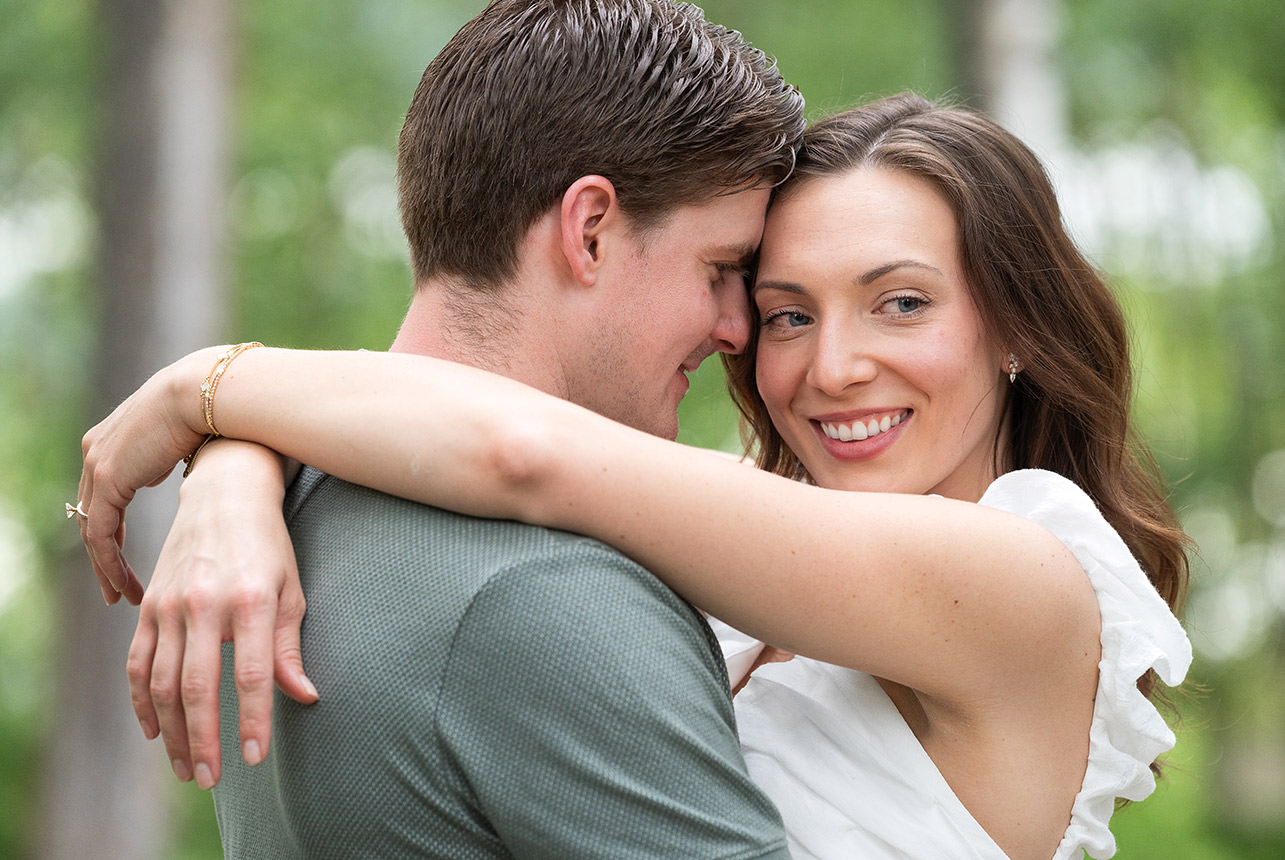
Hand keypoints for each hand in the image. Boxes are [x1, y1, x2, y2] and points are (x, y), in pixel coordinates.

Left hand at [77, 348, 217, 604]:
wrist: (208, 389)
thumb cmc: (217, 409)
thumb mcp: (190, 436)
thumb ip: (178, 455)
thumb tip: (186, 467)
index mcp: (114, 439)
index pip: (104, 496)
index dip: (115, 532)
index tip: (127, 559)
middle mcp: (97, 449)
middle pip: (93, 515)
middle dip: (106, 556)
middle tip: (119, 587)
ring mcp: (98, 463)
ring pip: (92, 530)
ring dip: (107, 568)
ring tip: (123, 597)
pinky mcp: (108, 478)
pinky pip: (101, 534)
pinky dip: (111, 564)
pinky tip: (126, 585)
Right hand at [127, 439, 316, 788]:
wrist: (225, 494)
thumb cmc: (269, 545)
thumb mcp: (291, 589)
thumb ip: (290, 646)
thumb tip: (304, 695)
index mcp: (251, 599)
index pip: (252, 674)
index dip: (253, 721)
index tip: (255, 757)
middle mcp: (206, 603)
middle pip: (198, 687)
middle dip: (203, 738)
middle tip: (210, 778)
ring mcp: (171, 604)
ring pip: (161, 682)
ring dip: (171, 731)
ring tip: (185, 766)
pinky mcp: (149, 605)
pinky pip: (137, 662)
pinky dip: (141, 701)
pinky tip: (154, 730)